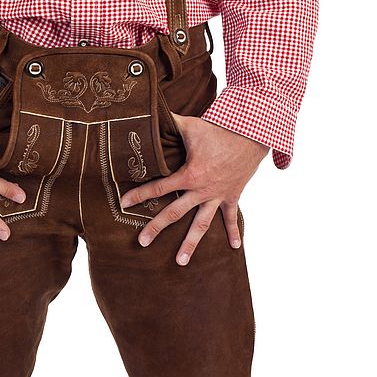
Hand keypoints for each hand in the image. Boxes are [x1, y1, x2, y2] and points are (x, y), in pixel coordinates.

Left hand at [119, 113, 268, 264]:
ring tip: (180, 262)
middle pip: (174, 213)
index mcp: (189, 175)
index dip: (139, 195)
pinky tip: (234, 248)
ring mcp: (218, 196)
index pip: (159, 187)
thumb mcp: (190, 125)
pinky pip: (232, 217)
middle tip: (141, 242)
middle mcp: (202, 190)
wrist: (253, 132)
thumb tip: (148, 113)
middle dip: (156, 228)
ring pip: (201, 225)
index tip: (123, 203)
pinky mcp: (232, 195)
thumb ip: (168, 123)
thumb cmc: (219, 128)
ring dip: (191, 243)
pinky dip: (234, 232)